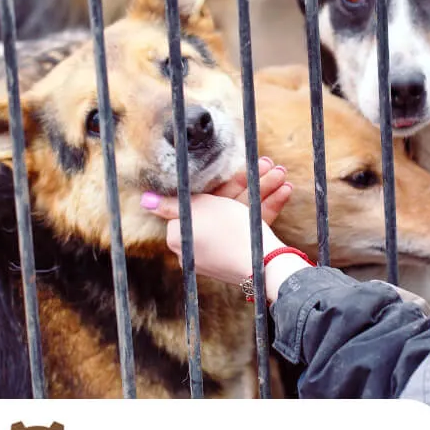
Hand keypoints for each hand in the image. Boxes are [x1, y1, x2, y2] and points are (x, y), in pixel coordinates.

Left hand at [141, 157, 293, 285]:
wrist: (262, 265)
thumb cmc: (226, 231)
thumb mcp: (198, 208)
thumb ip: (171, 204)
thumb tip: (145, 201)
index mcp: (182, 235)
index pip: (200, 201)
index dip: (223, 181)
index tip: (240, 167)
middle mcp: (200, 244)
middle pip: (224, 204)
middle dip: (249, 182)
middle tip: (268, 164)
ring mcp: (223, 249)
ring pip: (242, 212)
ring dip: (263, 189)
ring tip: (282, 174)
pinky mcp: (243, 253)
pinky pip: (252, 226)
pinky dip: (267, 208)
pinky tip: (284, 192)